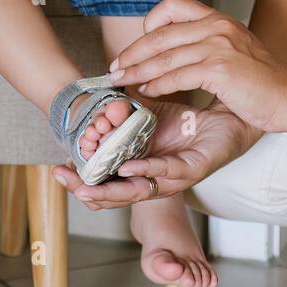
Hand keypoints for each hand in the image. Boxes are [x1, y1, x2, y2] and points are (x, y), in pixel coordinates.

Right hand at [53, 98, 255, 208]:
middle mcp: (153, 178)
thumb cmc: (188, 120)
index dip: (83, 177)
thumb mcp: (148, 112)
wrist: (227, 116)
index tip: (59, 169)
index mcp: (139, 167)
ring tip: (87, 187)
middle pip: (116, 193)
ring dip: (111, 190)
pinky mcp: (192, 170)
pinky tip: (128, 167)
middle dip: (88, 190)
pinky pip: (165, 174)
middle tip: (66, 183)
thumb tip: (97, 93)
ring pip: (137, 191)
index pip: (105, 180)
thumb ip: (123, 108)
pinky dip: (145, 171)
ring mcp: (172, 178)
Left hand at [106, 0, 286, 133]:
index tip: (138, 46)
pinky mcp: (220, 68)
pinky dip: (157, 84)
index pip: (172, 5)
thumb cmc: (263, 81)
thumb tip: (173, 51)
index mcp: (218, 19)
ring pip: (163, 55)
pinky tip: (147, 92)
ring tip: (121, 81)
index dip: (149, 23)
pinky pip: (176, 75)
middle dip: (132, 52)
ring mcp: (218, 45)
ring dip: (137, 70)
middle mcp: (217, 26)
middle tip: (115, 68)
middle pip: (159, 33)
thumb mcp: (233, 50)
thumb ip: (206, 44)